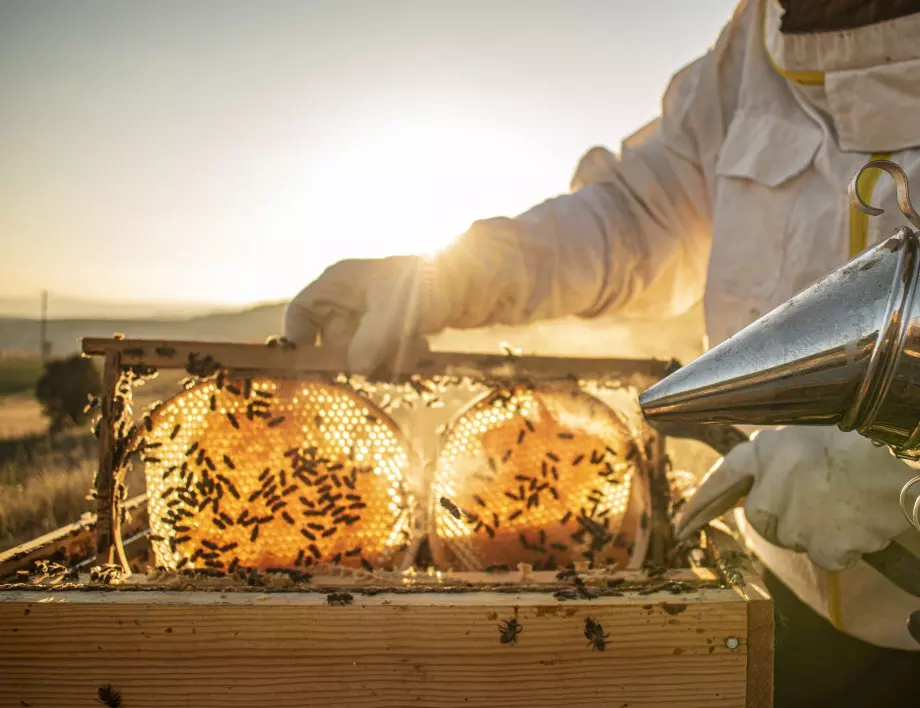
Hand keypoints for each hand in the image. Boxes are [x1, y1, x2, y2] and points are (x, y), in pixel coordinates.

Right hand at [283, 256, 450, 374]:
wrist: (473, 279)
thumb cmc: (428, 281)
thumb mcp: (395, 309)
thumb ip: (371, 338)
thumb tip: (354, 366)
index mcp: (338, 283)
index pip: (300, 315)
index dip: (299, 342)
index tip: (312, 369)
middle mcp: (349, 299)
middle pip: (330, 342)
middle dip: (353, 358)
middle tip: (376, 365)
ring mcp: (370, 315)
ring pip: (359, 353)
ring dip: (381, 359)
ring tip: (408, 347)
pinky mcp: (391, 329)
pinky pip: (381, 355)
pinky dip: (398, 357)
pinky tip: (420, 345)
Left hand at [674, 426, 915, 570]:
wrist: (896, 457)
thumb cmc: (856, 440)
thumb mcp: (802, 436)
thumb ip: (773, 461)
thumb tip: (752, 491)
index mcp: (764, 452)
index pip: (722, 479)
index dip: (701, 502)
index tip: (681, 525)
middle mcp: (769, 488)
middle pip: (761, 519)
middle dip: (783, 515)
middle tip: (819, 498)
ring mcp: (793, 521)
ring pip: (794, 538)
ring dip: (816, 528)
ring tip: (846, 501)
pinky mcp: (821, 548)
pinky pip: (827, 555)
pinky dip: (844, 545)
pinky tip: (859, 520)